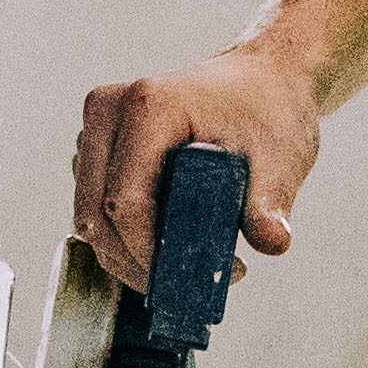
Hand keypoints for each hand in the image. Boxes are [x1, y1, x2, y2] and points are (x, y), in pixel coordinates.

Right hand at [71, 49, 321, 280]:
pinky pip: (94, 204)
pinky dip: (121, 235)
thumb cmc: (268, 109)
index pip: (125, 200)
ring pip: (88, 213)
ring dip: (124, 252)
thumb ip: (269, 202)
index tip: (191, 280)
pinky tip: (164, 247)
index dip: (148, 252)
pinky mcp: (98, 144)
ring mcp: (97, 127)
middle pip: (94, 213)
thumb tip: (272, 243)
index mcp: (147, 106)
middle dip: (133, 263)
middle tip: (183, 288)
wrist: (260, 78)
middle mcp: (108, 111)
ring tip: (181, 266)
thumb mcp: (280, 156)